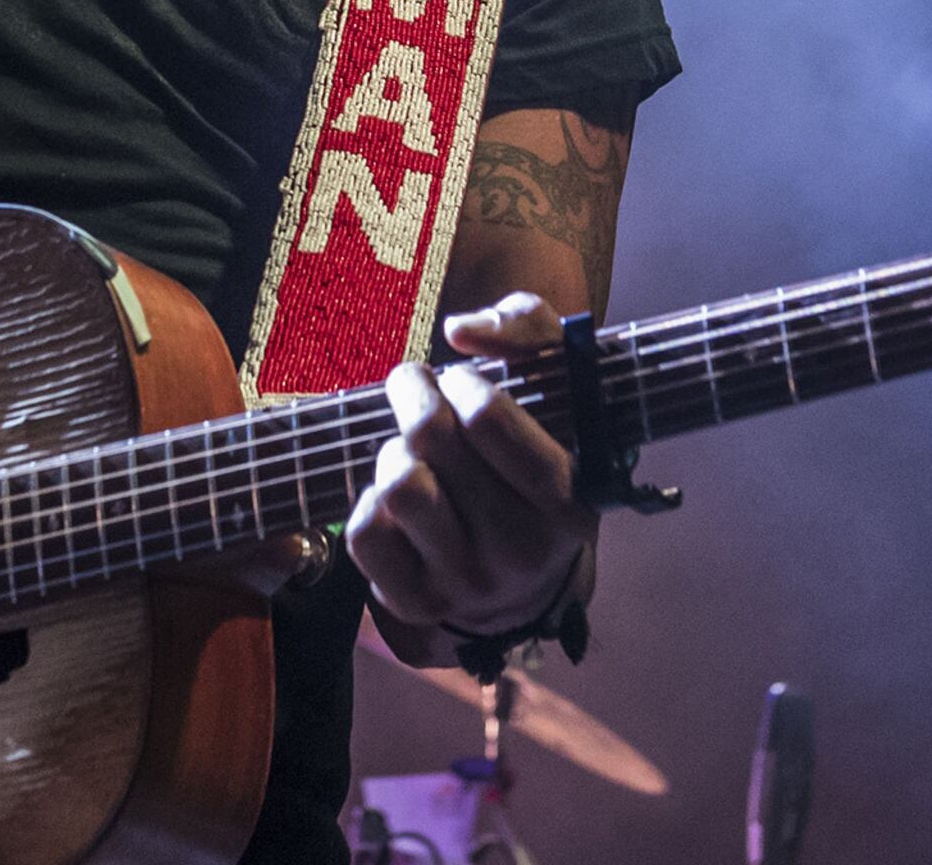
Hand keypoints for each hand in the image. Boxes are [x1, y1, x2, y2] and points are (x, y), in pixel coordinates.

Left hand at [344, 294, 596, 638]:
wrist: (527, 580)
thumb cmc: (534, 462)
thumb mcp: (559, 388)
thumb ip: (528, 330)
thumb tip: (462, 329)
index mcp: (565, 497)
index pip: (486, 416)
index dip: (461, 383)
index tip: (461, 382)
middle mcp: (519, 548)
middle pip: (431, 439)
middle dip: (414, 394)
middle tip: (417, 389)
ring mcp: (466, 582)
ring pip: (398, 483)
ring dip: (394, 452)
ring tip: (413, 452)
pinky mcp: (416, 603)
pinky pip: (365, 534)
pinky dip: (370, 503)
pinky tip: (397, 500)